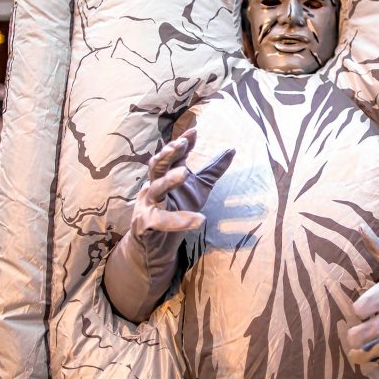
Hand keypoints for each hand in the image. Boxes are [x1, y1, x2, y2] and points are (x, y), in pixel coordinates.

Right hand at [104, 128, 233, 322]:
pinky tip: (199, 220)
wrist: (158, 247)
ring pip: (155, 188)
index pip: (172, 156)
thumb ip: (213, 170)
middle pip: (157, 165)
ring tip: (184, 174)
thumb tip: (232, 149)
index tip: (194, 131)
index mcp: (164, 176)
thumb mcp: (199, 188)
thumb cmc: (177, 211)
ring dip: (168, 180)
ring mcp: (147, 205)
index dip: (182, 143)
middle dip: (168, 154)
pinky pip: (161, 220)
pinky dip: (179, 220)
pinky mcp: (146, 224)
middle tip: (181, 144)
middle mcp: (153, 187)